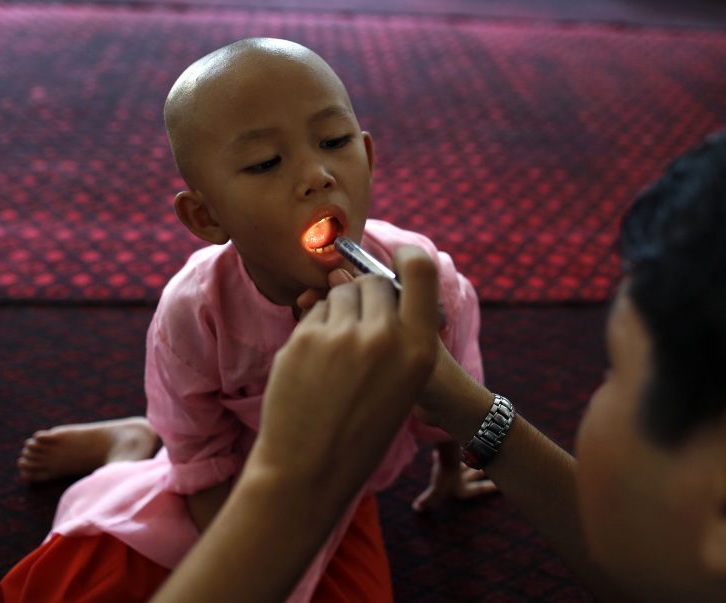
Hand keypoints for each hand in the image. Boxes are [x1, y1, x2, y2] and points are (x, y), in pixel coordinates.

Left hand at [251, 246, 441, 504]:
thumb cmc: (362, 429)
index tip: (398, 257)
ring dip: (339, 310)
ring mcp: (341, 336)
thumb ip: (399, 334)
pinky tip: (315, 365)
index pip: (422, 269)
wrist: (309, 469)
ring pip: (339, 293)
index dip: (409, 255)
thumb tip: (368, 278)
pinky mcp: (304, 339)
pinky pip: (314, 313)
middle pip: (373, 281)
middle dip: (365, 295)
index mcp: (419, 349)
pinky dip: (316, 328)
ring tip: (337, 354)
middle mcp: (383, 336)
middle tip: (358, 328)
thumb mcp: (404, 385)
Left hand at [411, 447, 496, 512]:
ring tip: (478, 457)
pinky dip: (454, 450)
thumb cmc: (445, 477)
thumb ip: (427, 500)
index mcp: (464, 487)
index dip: (488, 489)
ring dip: (472, 460)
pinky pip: (454, 451)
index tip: (500, 488)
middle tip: (495, 470)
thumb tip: (416, 509)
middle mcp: (465, 475)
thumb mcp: (435, 491)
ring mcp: (461, 463)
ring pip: (469, 461)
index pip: (479, 489)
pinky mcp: (454, 452)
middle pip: (476, 474)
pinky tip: (453, 448)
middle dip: (483, 473)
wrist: (448, 455)